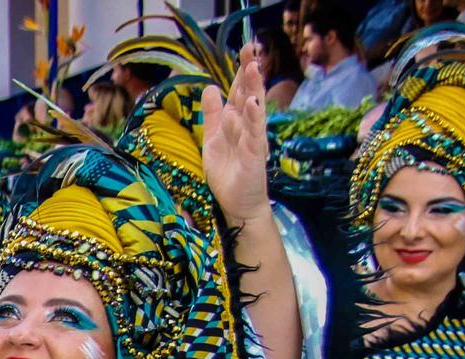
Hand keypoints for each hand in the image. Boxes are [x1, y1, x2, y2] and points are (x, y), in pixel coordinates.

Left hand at [203, 49, 270, 228]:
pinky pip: (254, 134)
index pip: (240, 92)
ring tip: (253, 68)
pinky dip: (254, 119)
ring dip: (253, 89)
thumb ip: (213, 114)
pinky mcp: (254, 156)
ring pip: (253, 110)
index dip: (242, 72)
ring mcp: (253, 140)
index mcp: (238, 122)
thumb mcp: (214, 138)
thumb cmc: (228, 172)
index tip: (245, 49)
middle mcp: (248, 127)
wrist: (238, 203)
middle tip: (251, 49)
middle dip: (249, 73)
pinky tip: (254, 104)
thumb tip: (210, 87)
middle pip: (249, 95)